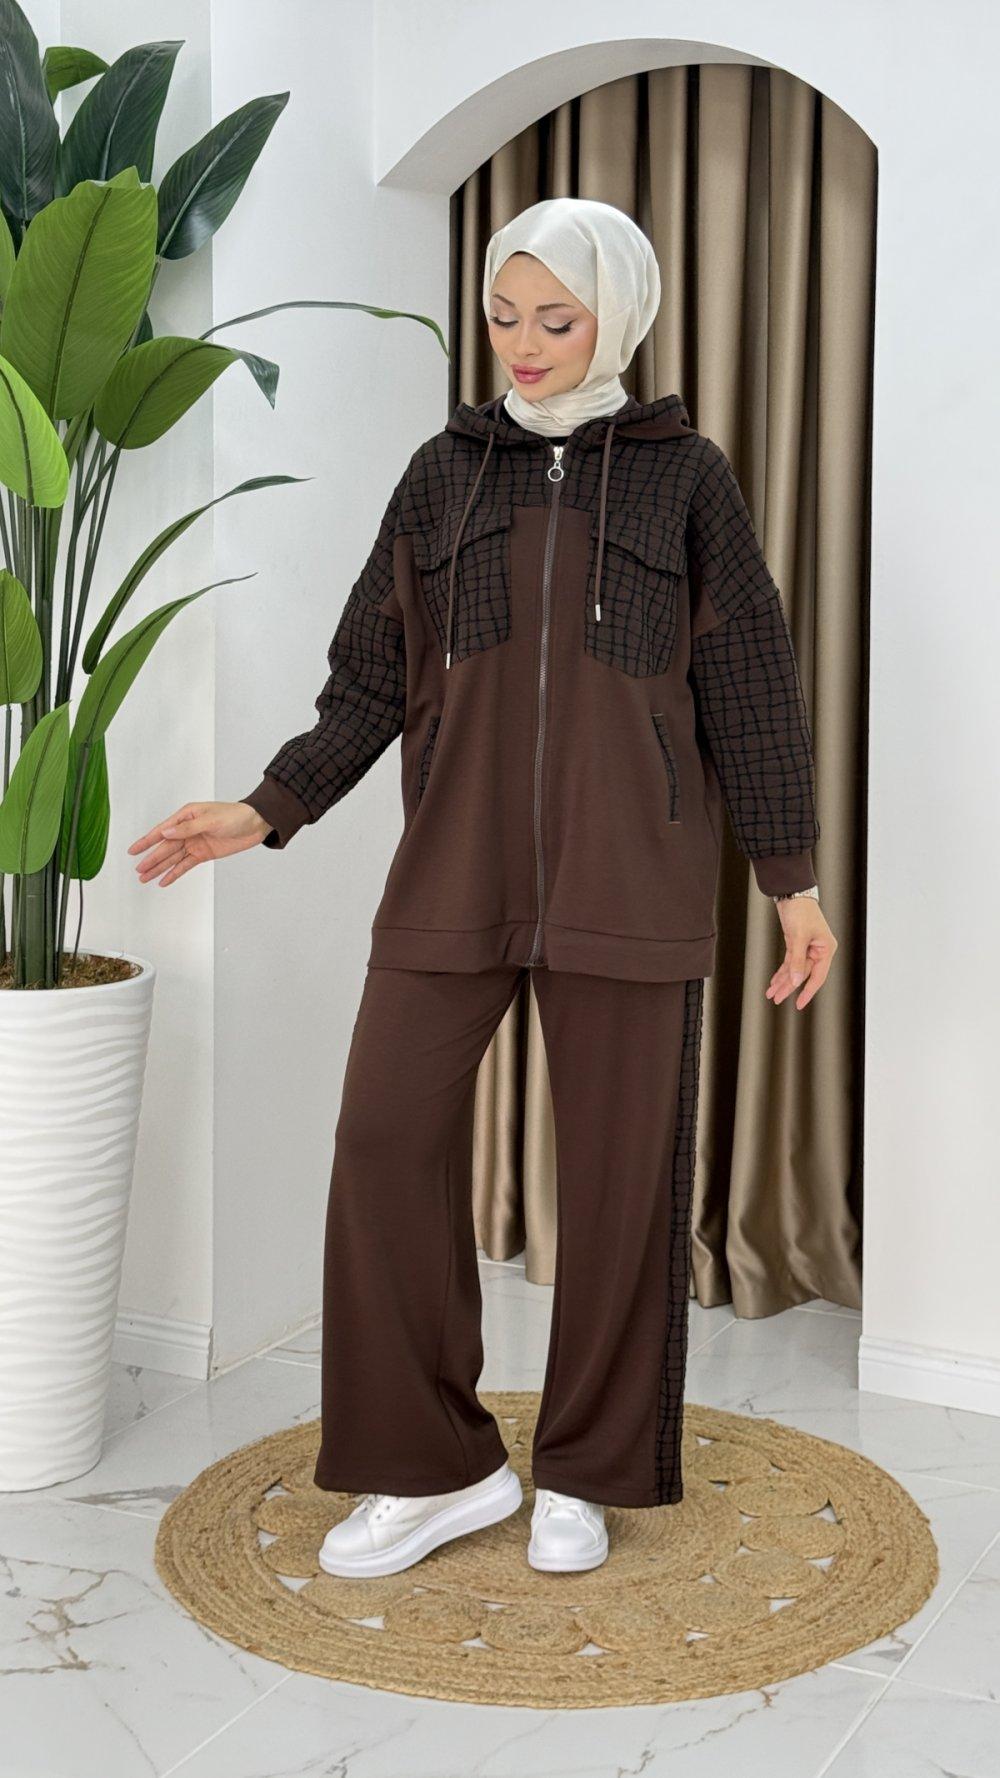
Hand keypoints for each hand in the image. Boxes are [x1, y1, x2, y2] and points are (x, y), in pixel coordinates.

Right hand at [127, 801, 272, 886]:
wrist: (256, 824)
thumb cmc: (236, 815)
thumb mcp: (211, 820)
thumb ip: (188, 828)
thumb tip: (166, 832)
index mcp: (186, 816)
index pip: (162, 830)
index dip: (146, 841)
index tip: (133, 850)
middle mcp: (187, 830)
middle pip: (165, 847)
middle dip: (151, 859)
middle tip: (138, 870)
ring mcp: (195, 843)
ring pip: (173, 858)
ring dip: (159, 868)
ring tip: (145, 878)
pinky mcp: (203, 854)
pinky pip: (185, 865)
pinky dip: (175, 873)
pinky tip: (164, 880)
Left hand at [765, 897, 837, 1009]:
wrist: (793, 894)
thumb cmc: (801, 911)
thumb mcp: (798, 937)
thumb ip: (797, 960)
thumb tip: (795, 980)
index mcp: (826, 950)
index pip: (817, 977)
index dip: (808, 992)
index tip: (799, 1004)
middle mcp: (818, 951)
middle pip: (803, 975)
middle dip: (788, 987)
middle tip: (776, 999)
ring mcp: (808, 949)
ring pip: (794, 970)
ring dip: (782, 981)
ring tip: (771, 993)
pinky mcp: (797, 945)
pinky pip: (789, 963)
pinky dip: (781, 972)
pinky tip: (774, 981)